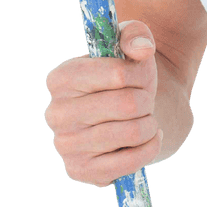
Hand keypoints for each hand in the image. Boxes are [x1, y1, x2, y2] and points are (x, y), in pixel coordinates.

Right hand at [43, 20, 163, 187]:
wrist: (126, 109)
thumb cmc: (125, 71)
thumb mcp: (130, 41)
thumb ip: (136, 34)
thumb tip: (141, 50)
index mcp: (62, 77)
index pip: (118, 74)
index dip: (140, 73)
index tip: (139, 73)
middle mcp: (56, 113)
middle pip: (127, 105)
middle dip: (146, 100)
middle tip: (145, 98)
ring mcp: (66, 145)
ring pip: (131, 133)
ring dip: (149, 124)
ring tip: (146, 118)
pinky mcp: (80, 171)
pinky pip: (128, 163)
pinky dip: (149, 149)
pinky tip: (148, 139)